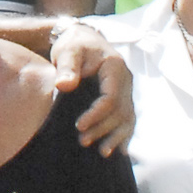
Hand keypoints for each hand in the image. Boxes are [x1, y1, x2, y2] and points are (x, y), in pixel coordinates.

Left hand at [53, 24, 135, 154]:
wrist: (83, 39)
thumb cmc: (74, 45)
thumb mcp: (68, 51)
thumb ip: (67, 67)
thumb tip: (64, 85)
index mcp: (115, 68)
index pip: (110, 98)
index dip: (96, 114)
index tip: (79, 126)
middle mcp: (126, 80)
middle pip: (120, 111)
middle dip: (103, 128)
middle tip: (83, 141)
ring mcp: (126, 90)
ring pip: (127, 117)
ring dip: (116, 136)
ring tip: (102, 152)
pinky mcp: (123, 97)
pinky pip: (128, 118)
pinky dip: (125, 134)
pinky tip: (120, 150)